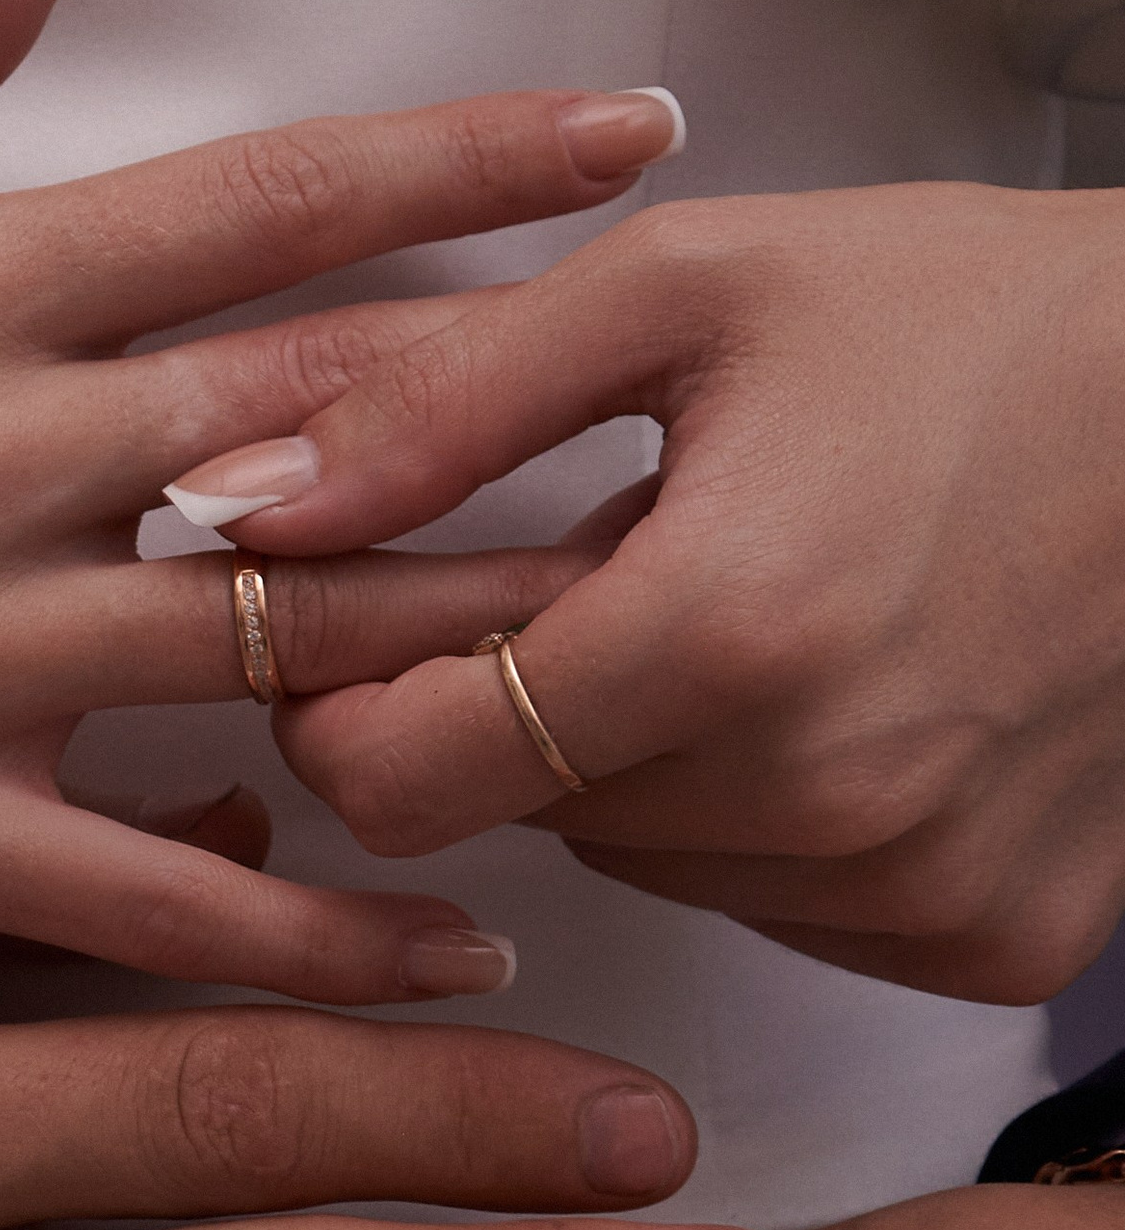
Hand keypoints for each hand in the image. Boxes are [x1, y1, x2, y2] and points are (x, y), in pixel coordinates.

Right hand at [0, 0, 681, 1000]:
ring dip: (479, 655)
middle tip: (717, 426)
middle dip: (535, 419)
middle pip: (319, 428)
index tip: (640, 129)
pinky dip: (310, 930)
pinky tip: (453, 952)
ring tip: (657, 667)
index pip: (250, 202)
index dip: (464, 158)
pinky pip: (150, 894)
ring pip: (271, 650)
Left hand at [161, 172, 1124, 998]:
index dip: (349, 710)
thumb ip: (436, 407)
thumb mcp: (684, 288)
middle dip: (518, 702)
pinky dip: (775, 817)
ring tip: (757, 602)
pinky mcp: (993, 940)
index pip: (403, 781)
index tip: (378, 636)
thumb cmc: (981, 320)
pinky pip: (784, 907)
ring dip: (646, 758)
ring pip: (647, 864)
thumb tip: (237, 511)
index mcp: (728, 631)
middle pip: (522, 818)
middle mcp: (829, 795)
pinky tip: (849, 689)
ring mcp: (921, 887)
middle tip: (618, 564)